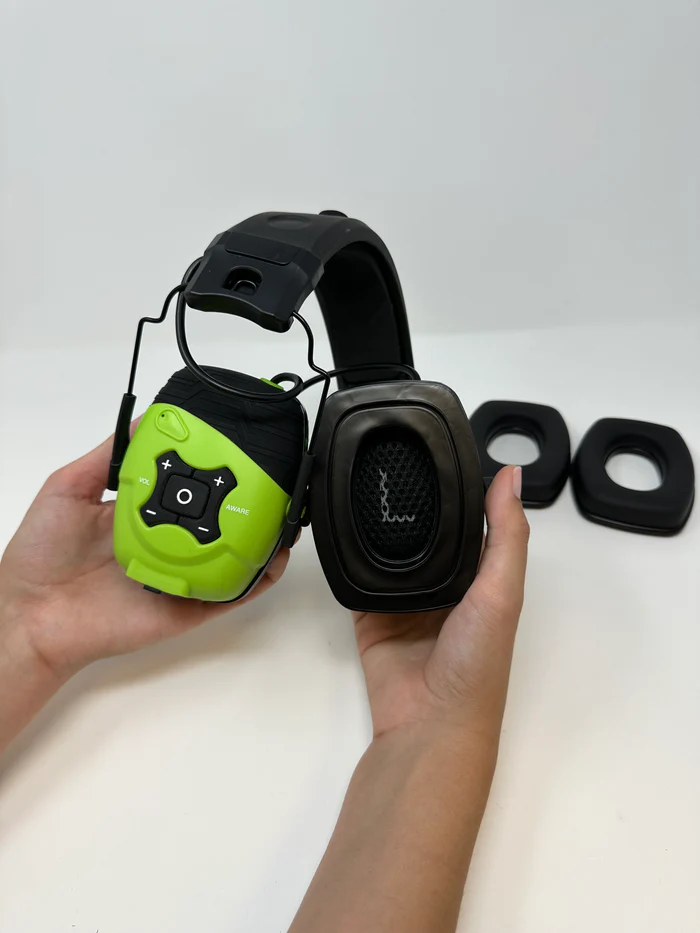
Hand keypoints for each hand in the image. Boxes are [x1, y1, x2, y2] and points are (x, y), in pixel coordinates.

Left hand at [0, 432, 290, 681]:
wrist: (30, 615)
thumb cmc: (40, 554)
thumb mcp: (69, 487)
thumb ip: (108, 457)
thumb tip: (146, 419)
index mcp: (144, 515)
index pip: (190, 488)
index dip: (216, 471)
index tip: (239, 450)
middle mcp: (166, 543)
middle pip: (219, 522)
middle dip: (250, 504)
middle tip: (274, 484)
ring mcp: (180, 576)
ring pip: (232, 558)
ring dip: (261, 540)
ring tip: (284, 518)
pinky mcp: (185, 608)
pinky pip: (228, 594)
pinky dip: (253, 580)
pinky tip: (272, 560)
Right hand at [354, 464, 528, 747]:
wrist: (429, 724)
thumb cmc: (477, 662)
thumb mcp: (501, 591)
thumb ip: (506, 534)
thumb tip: (511, 473)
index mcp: (482, 579)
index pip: (472, 522)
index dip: (461, 488)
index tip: (442, 446)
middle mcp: (445, 586)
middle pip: (427, 534)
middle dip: (415, 503)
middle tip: (394, 457)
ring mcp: (405, 600)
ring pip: (390, 552)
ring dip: (380, 527)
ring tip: (364, 482)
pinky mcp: (371, 615)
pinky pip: (359, 579)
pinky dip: (351, 559)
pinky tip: (342, 526)